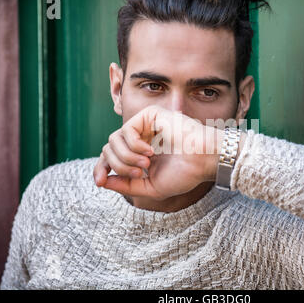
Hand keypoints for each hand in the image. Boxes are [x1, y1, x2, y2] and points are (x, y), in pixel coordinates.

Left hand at [93, 105, 222, 199]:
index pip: (111, 157)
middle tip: (138, 174)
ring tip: (145, 165)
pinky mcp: (150, 115)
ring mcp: (145, 126)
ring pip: (114, 140)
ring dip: (126, 157)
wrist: (204, 162)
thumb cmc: (184, 174)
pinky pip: (126, 130)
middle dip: (118, 165)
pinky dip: (134, 145)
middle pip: (108, 148)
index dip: (102, 168)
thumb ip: (125, 185)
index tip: (100, 181)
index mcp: (140, 154)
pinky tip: (150, 152)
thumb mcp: (149, 187)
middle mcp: (140, 138)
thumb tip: (103, 181)